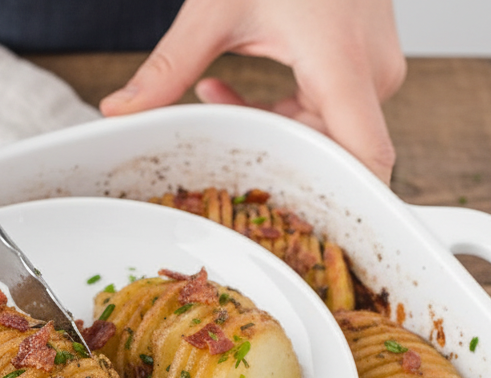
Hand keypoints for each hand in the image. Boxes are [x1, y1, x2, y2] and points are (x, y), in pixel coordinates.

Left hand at [100, 0, 405, 182]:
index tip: (314, 240)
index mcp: (344, 63)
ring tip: (211, 99)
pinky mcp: (361, 59)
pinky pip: (323, 105)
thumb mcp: (216, 6)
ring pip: (323, 130)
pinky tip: (226, 87)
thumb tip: (118, 110)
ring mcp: (372, 65)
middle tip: (217, 165)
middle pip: (331, 152)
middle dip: (271, 160)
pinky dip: (278, 107)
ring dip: (266, 128)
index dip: (346, 207)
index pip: (366, 159)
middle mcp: (371, 72)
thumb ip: (169, 66)